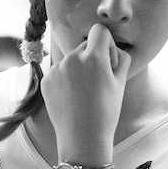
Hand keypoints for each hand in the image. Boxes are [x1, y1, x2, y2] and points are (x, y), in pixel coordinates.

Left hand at [41, 23, 130, 159]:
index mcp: (93, 56)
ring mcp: (56, 68)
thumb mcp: (121, 83)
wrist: (82, 137)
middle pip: (85, 45)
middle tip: (98, 81)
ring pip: (71, 59)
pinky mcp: (46, 80)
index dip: (107, 43)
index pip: (99, 31)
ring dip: (78, 68)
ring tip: (84, 93)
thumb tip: (114, 47)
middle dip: (93, 57)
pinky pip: (59, 71)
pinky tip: (72, 97)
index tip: (108, 60)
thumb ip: (120, 58)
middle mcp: (72, 58)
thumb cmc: (106, 111)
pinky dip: (66, 79)